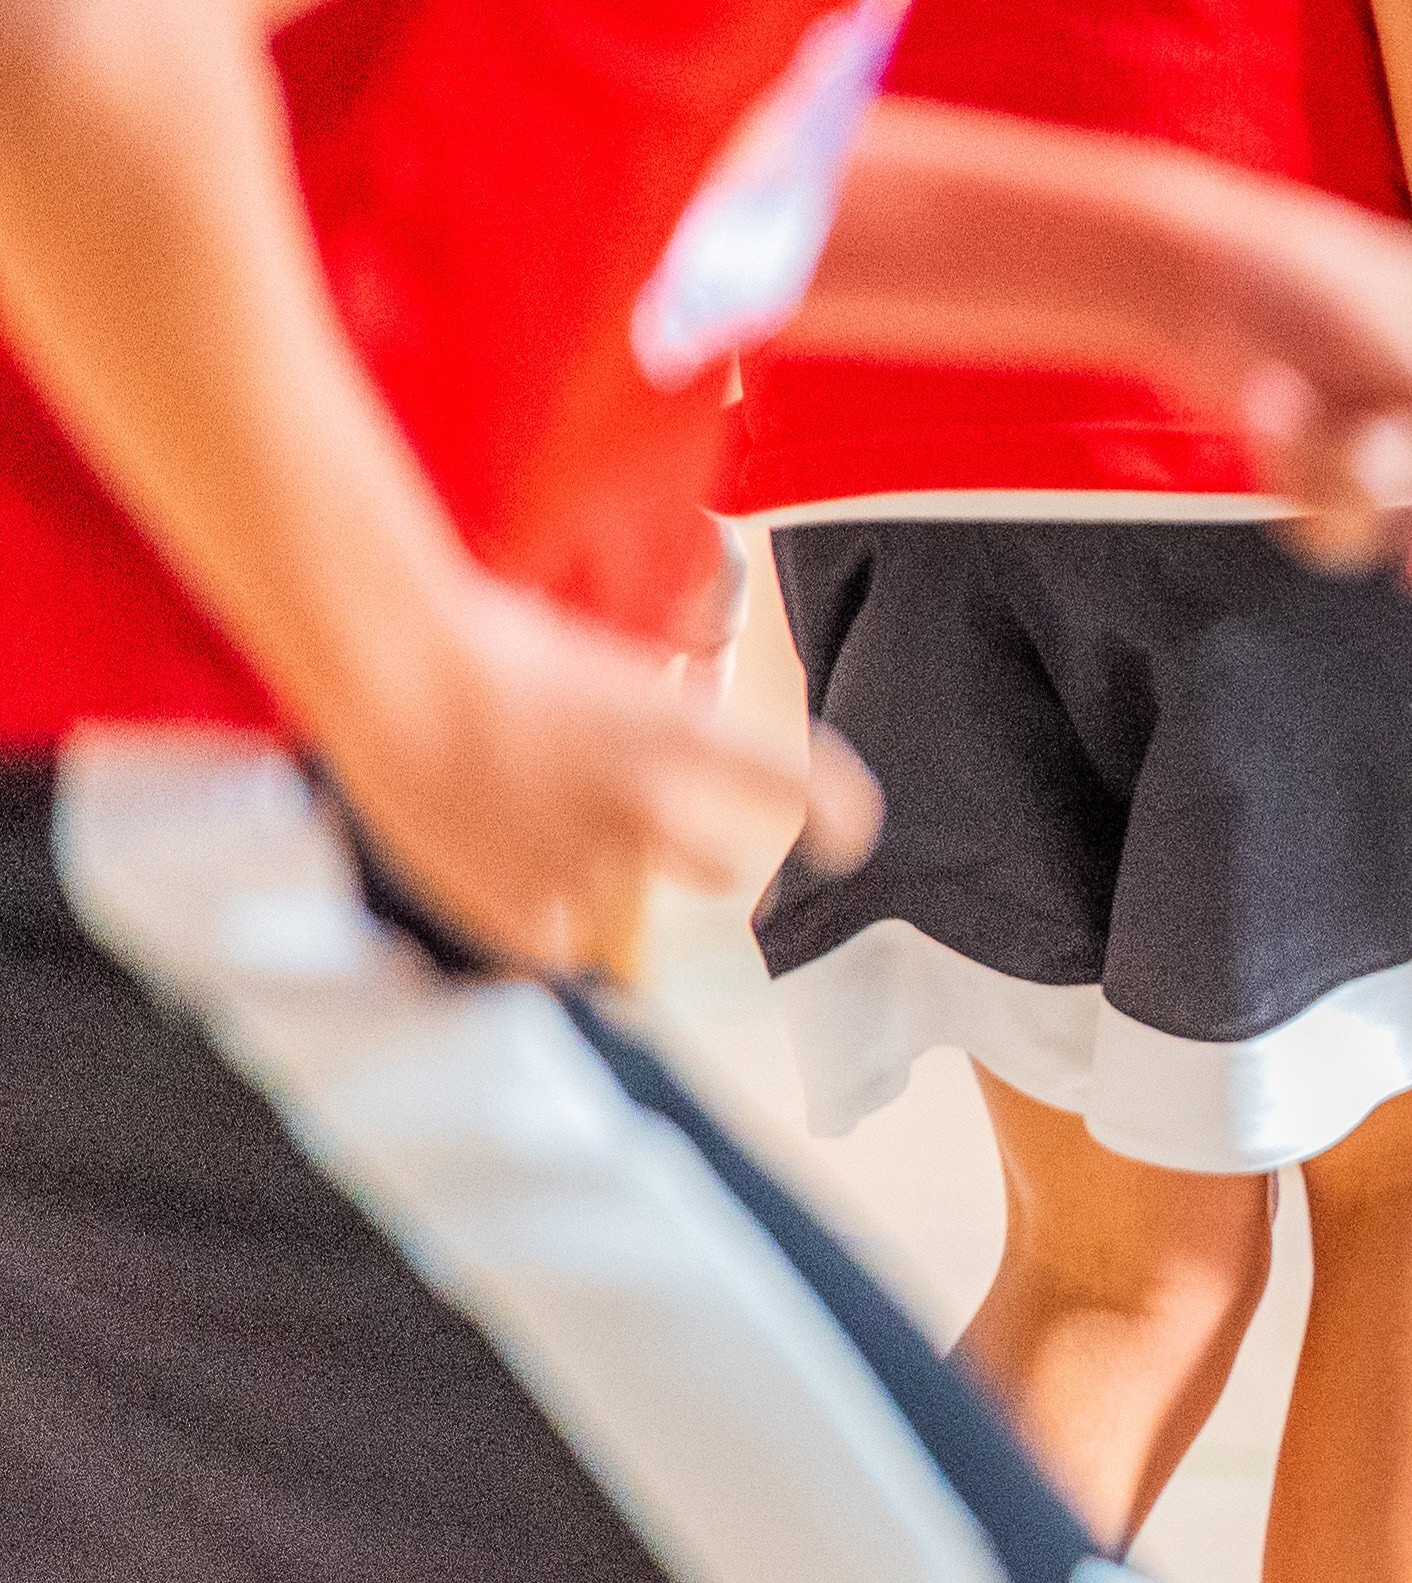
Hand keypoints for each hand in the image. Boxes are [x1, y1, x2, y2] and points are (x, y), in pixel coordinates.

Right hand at [323, 566, 878, 973]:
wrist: (390, 666)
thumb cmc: (490, 640)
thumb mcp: (606, 663)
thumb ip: (659, 718)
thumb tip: (686, 750)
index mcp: (686, 734)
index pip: (803, 786)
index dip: (838, 818)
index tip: (849, 840)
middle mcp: (652, 807)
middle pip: (720, 871)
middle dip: (700, 859)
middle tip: (652, 835)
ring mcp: (585, 864)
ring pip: (621, 901)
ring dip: (593, 875)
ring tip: (521, 817)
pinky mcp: (516, 907)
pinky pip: (554, 942)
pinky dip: (536, 919)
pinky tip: (497, 866)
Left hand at [1148, 184, 1411, 577]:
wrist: (1181, 271)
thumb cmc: (1293, 276)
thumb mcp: (1393, 334)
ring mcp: (1399, 431)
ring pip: (1409, 515)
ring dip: (1347, 475)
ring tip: (1286, 398)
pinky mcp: (1336, 467)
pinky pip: (1344, 524)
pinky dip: (1301, 476)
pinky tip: (1268, 407)